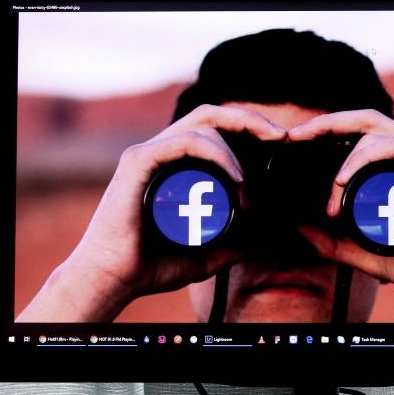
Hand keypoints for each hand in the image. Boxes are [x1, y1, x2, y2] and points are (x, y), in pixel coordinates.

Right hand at [18, 105, 285, 321]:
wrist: (112, 279)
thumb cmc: (149, 266)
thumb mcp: (204, 255)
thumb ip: (231, 248)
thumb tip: (263, 243)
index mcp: (174, 164)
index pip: (215, 129)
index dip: (248, 128)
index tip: (280, 143)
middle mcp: (160, 151)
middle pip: (211, 114)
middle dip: (250, 119)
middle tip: (281, 137)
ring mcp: (148, 154)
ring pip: (202, 125)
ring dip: (235, 150)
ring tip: (248, 186)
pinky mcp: (137, 163)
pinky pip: (183, 142)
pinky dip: (216, 153)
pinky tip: (236, 177)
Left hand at [288, 110, 393, 322]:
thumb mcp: (370, 255)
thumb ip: (336, 243)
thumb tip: (300, 229)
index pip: (360, 133)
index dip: (326, 131)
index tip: (293, 143)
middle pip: (365, 120)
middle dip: (325, 123)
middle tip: (294, 137)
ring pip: (376, 132)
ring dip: (343, 158)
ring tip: (329, 193)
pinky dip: (364, 158)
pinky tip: (343, 181)